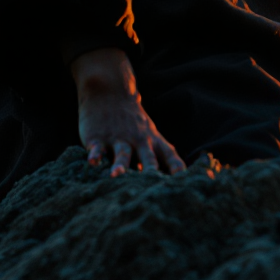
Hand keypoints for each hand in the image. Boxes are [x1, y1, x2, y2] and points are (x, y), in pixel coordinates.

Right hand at [68, 47, 184, 176]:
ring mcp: (119, 138)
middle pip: (148, 158)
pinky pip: (98, 148)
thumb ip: (159, 158)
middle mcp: (139, 141)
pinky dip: (95, 155)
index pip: (170, 156)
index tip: (187, 182)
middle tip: (154, 187)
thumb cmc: (133, 122)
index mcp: (154, 141)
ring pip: (122, 153)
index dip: (178, 169)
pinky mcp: (99, 138)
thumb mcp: (151, 135)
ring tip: (116, 175)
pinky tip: (93, 163)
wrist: (110, 92)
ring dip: (120, 165)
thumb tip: (169, 182)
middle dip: (151, 172)